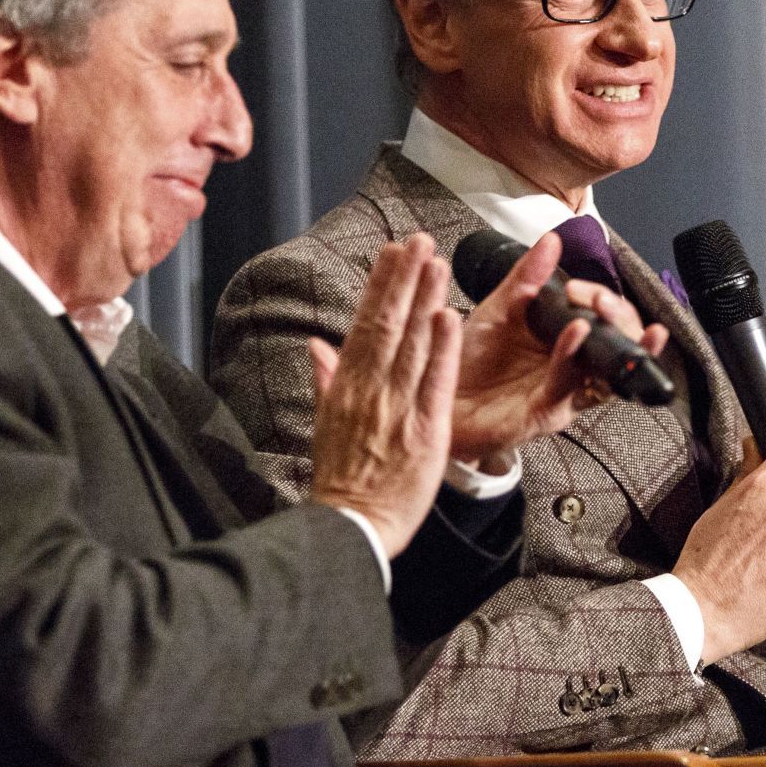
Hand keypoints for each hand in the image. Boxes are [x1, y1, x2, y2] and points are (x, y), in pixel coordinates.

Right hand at [308, 234, 461, 558]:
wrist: (352, 526)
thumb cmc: (342, 479)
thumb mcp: (324, 425)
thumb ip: (324, 380)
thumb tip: (314, 345)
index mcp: (346, 387)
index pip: (364, 325)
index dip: (380, 286)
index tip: (391, 252)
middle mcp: (370, 390)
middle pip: (387, 324)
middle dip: (403, 279)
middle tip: (417, 240)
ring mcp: (396, 408)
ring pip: (412, 344)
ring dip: (425, 299)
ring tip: (437, 261)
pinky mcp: (424, 431)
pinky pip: (435, 382)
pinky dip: (442, 349)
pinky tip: (450, 316)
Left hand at [450, 233, 667, 467]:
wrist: (436, 394)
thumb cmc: (470, 360)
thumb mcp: (499, 308)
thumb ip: (527, 277)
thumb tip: (552, 240)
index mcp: (567, 344)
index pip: (610, 321)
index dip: (605, 300)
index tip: (581, 288)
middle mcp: (572, 371)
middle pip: (622, 347)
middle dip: (622, 319)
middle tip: (602, 300)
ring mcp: (561, 394)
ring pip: (604, 372)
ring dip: (610, 339)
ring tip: (599, 309)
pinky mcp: (543, 414)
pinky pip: (565, 387)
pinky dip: (571, 358)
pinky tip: (573, 334)